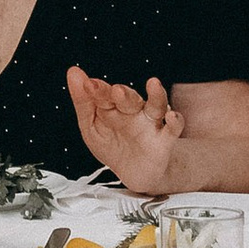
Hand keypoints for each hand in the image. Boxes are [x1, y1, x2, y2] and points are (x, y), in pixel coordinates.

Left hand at [67, 66, 186, 198]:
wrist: (134, 174)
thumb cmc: (113, 146)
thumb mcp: (91, 127)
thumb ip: (83, 102)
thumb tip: (73, 73)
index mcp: (113, 107)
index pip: (104, 95)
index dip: (97, 90)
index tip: (87, 84)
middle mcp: (133, 111)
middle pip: (129, 98)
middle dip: (123, 93)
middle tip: (116, 91)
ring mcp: (150, 123)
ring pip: (156, 104)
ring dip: (155, 95)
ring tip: (153, 84)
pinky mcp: (164, 140)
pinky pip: (173, 128)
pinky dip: (175, 121)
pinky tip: (171, 116)